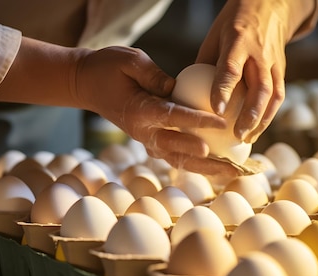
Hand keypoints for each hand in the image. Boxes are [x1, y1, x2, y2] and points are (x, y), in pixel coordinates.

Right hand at [76, 46, 242, 176]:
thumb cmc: (108, 67)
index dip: (197, 120)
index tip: (221, 123)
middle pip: (177, 150)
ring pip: (177, 159)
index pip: (172, 117)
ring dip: (204, 168)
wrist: (86, 84)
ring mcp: (146, 140)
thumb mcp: (130, 60)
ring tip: (231, 172)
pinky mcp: (150, 141)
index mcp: (138, 111)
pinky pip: (175, 155)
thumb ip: (154, 74)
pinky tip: (219, 165)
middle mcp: (143, 132)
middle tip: (231, 165)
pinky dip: (196, 163)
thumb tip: (178, 87)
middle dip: (206, 160)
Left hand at [196, 0, 316, 142]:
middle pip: (259, 88)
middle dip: (249, 114)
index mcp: (238, 42)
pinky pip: (278, 97)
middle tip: (236, 135)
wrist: (270, 8)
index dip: (224, 90)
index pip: (231, 68)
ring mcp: (274, 63)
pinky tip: (256, 132)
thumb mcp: (214, 38)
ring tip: (247, 139)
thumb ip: (205, 65)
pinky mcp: (282, 71)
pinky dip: (268, 116)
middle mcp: (260, 54)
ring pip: (273, 96)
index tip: (217, 110)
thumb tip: (187, 95)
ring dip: (262, 121)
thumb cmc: (233, 25)